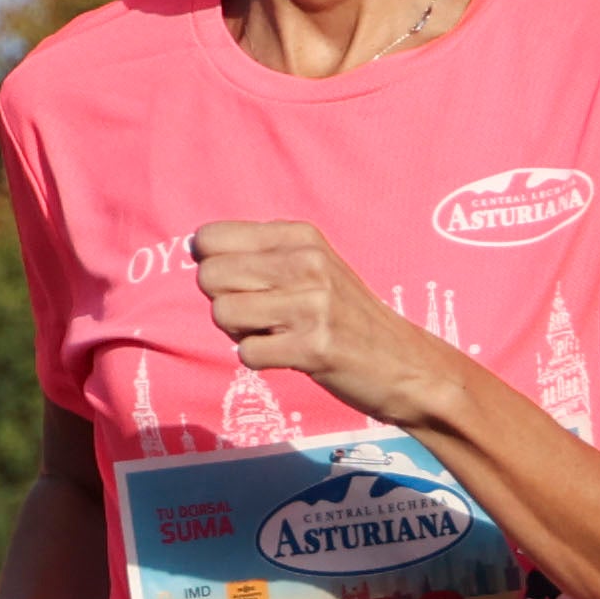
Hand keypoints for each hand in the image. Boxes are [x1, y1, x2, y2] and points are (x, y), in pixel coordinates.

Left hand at [193, 220, 457, 427]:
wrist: (405, 364)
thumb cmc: (343, 316)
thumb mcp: (310, 267)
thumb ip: (258, 254)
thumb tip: (194, 246)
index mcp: (300, 235)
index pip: (209, 238)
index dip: (214, 268)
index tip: (246, 284)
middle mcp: (306, 261)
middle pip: (208, 277)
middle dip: (225, 303)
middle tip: (265, 316)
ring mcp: (312, 303)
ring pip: (222, 314)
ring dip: (242, 334)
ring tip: (281, 334)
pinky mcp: (314, 346)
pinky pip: (246, 354)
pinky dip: (260, 361)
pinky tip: (291, 355)